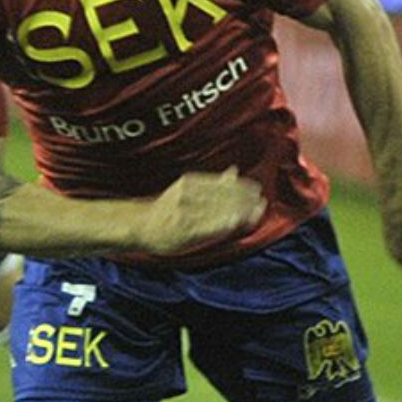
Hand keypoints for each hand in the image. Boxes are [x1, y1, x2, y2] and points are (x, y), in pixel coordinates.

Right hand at [141, 169, 264, 254]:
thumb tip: (234, 171)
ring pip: (216, 210)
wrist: (140, 225)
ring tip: (256, 210)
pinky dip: (222, 223)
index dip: (240, 187)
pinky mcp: (182, 231)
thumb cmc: (169, 208)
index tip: (257, 189)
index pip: (220, 184)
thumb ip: (213, 181)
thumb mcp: (189, 188)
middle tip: (261, 201)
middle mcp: (186, 196)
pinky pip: (206, 226)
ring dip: (239, 210)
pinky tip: (235, 222)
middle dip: (244, 198)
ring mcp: (184, 214)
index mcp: (189, 183)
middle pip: (221, 196)